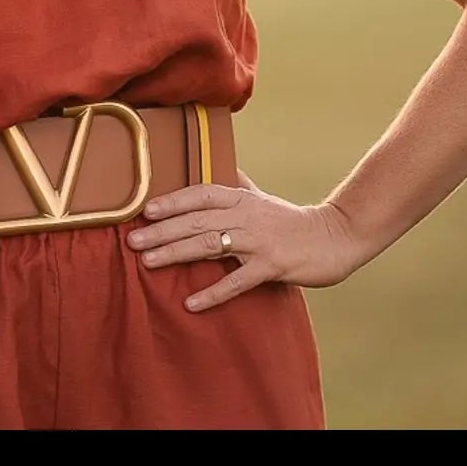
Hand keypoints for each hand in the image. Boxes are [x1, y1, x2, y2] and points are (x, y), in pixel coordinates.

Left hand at [125, 171, 365, 311]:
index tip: (145, 209)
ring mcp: (259, 241)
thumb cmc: (292, 219)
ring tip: (148, 262)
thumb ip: (238, 184)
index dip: (172, 200)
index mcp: (241, 198)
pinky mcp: (272, 266)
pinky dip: (213, 292)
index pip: (200, 194)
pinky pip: (237, 281)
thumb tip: (221, 164)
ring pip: (209, 244)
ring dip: (176, 253)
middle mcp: (246, 215)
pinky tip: (191, 303)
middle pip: (197, 220)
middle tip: (132, 240)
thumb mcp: (262, 197)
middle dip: (162, 230)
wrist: (334, 238)